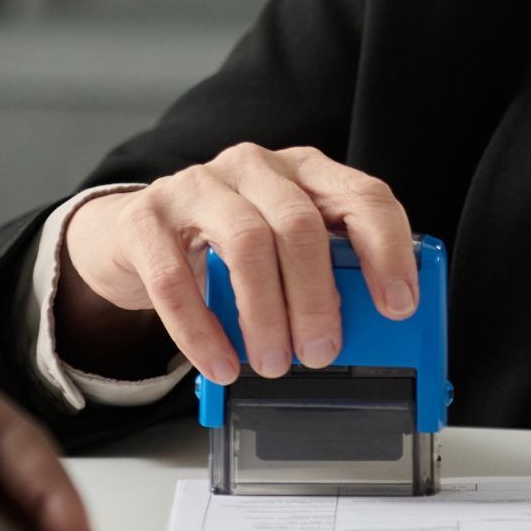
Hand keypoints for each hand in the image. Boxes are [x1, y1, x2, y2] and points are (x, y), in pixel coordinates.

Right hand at [57, 144, 417, 385]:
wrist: (133, 234)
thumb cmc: (220, 246)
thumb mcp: (281, 251)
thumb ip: (322, 274)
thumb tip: (367, 336)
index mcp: (302, 171)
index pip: (361, 196)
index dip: (387, 251)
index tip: (397, 305)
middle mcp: (252, 167)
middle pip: (299, 223)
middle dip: (316, 297)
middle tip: (319, 351)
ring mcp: (195, 185)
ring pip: (245, 243)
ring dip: (265, 314)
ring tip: (272, 362)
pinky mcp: (145, 217)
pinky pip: (175, 278)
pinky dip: (201, 331)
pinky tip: (219, 363)